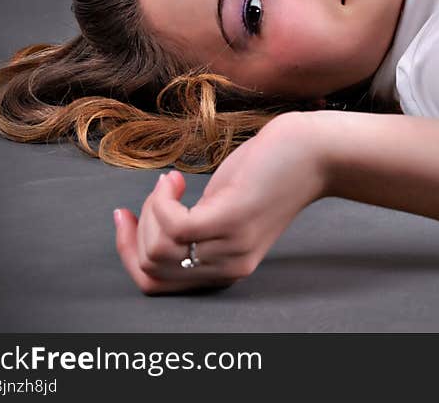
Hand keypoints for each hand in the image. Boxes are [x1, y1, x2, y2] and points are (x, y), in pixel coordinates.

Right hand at [113, 111, 330, 293]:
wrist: (312, 153)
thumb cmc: (266, 173)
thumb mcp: (224, 208)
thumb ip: (196, 227)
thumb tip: (148, 227)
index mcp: (226, 269)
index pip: (156, 285)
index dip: (129, 253)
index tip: (125, 217)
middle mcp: (230, 266)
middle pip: (150, 270)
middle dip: (134, 231)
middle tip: (154, 195)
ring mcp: (232, 246)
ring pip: (158, 250)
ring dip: (151, 211)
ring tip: (171, 183)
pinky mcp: (232, 219)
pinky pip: (174, 226)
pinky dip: (161, 200)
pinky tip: (174, 179)